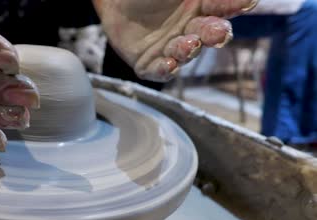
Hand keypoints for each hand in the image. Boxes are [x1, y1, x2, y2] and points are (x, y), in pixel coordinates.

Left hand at [94, 0, 257, 81]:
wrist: (114, 4)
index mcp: (202, 6)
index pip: (223, 6)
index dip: (235, 4)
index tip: (247, 2)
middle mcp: (191, 30)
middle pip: (209, 33)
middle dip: (216, 33)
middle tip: (220, 32)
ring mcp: (170, 48)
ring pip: (186, 53)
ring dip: (189, 49)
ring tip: (191, 43)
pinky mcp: (149, 64)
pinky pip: (159, 71)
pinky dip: (165, 69)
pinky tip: (169, 64)